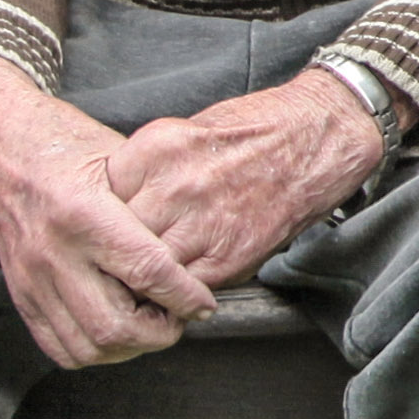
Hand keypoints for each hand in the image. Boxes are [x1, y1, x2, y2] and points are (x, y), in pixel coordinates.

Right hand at [0, 57, 215, 366]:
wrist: (2, 145)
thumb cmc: (69, 145)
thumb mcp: (120, 159)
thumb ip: (154, 208)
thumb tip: (200, 251)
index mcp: (84, 213)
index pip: (148, 272)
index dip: (185, 296)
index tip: (204, 302)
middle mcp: (53, 252)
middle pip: (116, 326)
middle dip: (160, 332)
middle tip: (179, 316)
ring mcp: (32, 278)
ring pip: (89, 347)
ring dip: (129, 347)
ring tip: (150, 324)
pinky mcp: (19, 294)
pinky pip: (59, 346)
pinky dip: (96, 349)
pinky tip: (116, 329)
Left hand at [105, 70, 388, 296]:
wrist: (318, 137)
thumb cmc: (255, 129)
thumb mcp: (185, 131)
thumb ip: (146, 169)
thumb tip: (117, 203)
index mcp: (155, 150)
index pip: (100, 200)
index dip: (100, 218)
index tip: (103, 227)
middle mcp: (172, 188)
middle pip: (117, 238)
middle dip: (115, 251)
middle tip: (114, 262)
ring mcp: (200, 225)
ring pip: (145, 269)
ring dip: (141, 277)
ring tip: (140, 280)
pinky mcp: (227, 257)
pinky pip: (181, 286)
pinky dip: (175, 289)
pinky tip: (176, 282)